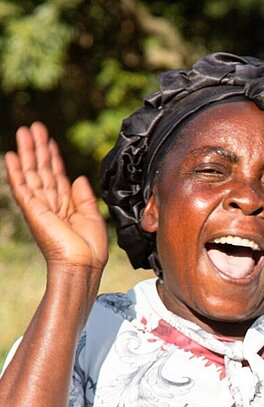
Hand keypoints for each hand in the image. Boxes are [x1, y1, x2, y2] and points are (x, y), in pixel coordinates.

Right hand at [5, 122, 107, 270]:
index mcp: (67, 206)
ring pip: (32, 173)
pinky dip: (16, 171)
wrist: (83, 264)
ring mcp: (40, 206)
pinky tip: (12, 155)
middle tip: (34, 126)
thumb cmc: (90, 249)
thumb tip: (77, 177)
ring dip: (28, 151)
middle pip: (42, 170)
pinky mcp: (33, 210)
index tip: (50, 140)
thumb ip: (85, 197)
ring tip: (24, 131)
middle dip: (38, 148)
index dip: (54, 157)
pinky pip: (22, 187)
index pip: (57, 176)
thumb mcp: (93, 217)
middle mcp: (51, 204)